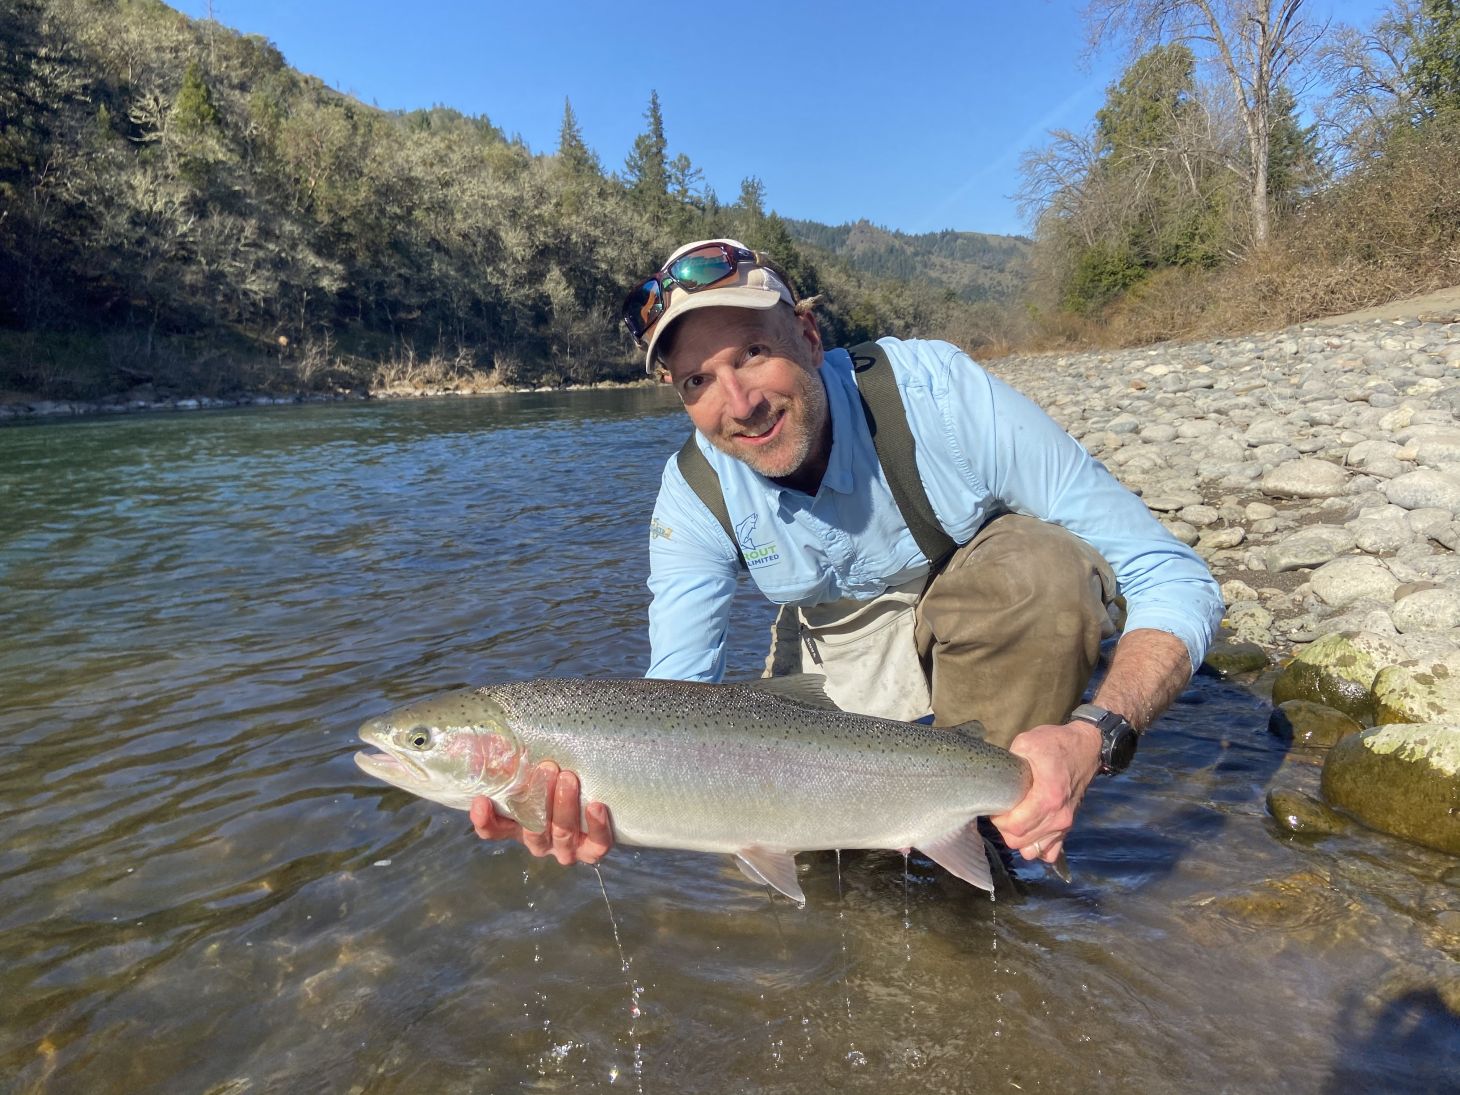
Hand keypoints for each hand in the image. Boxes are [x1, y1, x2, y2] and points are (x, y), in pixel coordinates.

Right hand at [468, 762, 614, 865]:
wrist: (598, 791)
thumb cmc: (557, 777)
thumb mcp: (532, 768)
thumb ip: (512, 760)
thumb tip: (494, 741)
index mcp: (519, 825)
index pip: (493, 830)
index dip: (485, 820)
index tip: (482, 800)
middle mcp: (540, 840)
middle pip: (533, 831)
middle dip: (538, 799)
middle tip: (546, 769)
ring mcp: (566, 847)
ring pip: (562, 835)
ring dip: (564, 806)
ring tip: (568, 778)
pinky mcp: (593, 848)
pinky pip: (596, 844)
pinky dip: (596, 826)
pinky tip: (596, 806)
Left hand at [989, 721, 1100, 867]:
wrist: (1085, 749)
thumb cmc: (1055, 744)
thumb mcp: (1027, 743)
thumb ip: (1009, 764)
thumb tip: (994, 781)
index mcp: (1048, 797)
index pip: (1016, 826)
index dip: (999, 821)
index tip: (995, 807)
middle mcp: (1058, 816)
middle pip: (1020, 841)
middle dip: (1005, 830)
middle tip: (1002, 812)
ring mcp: (1065, 824)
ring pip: (1033, 850)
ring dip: (1019, 839)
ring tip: (1014, 820)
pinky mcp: (1068, 827)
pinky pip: (1049, 852)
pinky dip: (1036, 846)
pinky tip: (1029, 830)